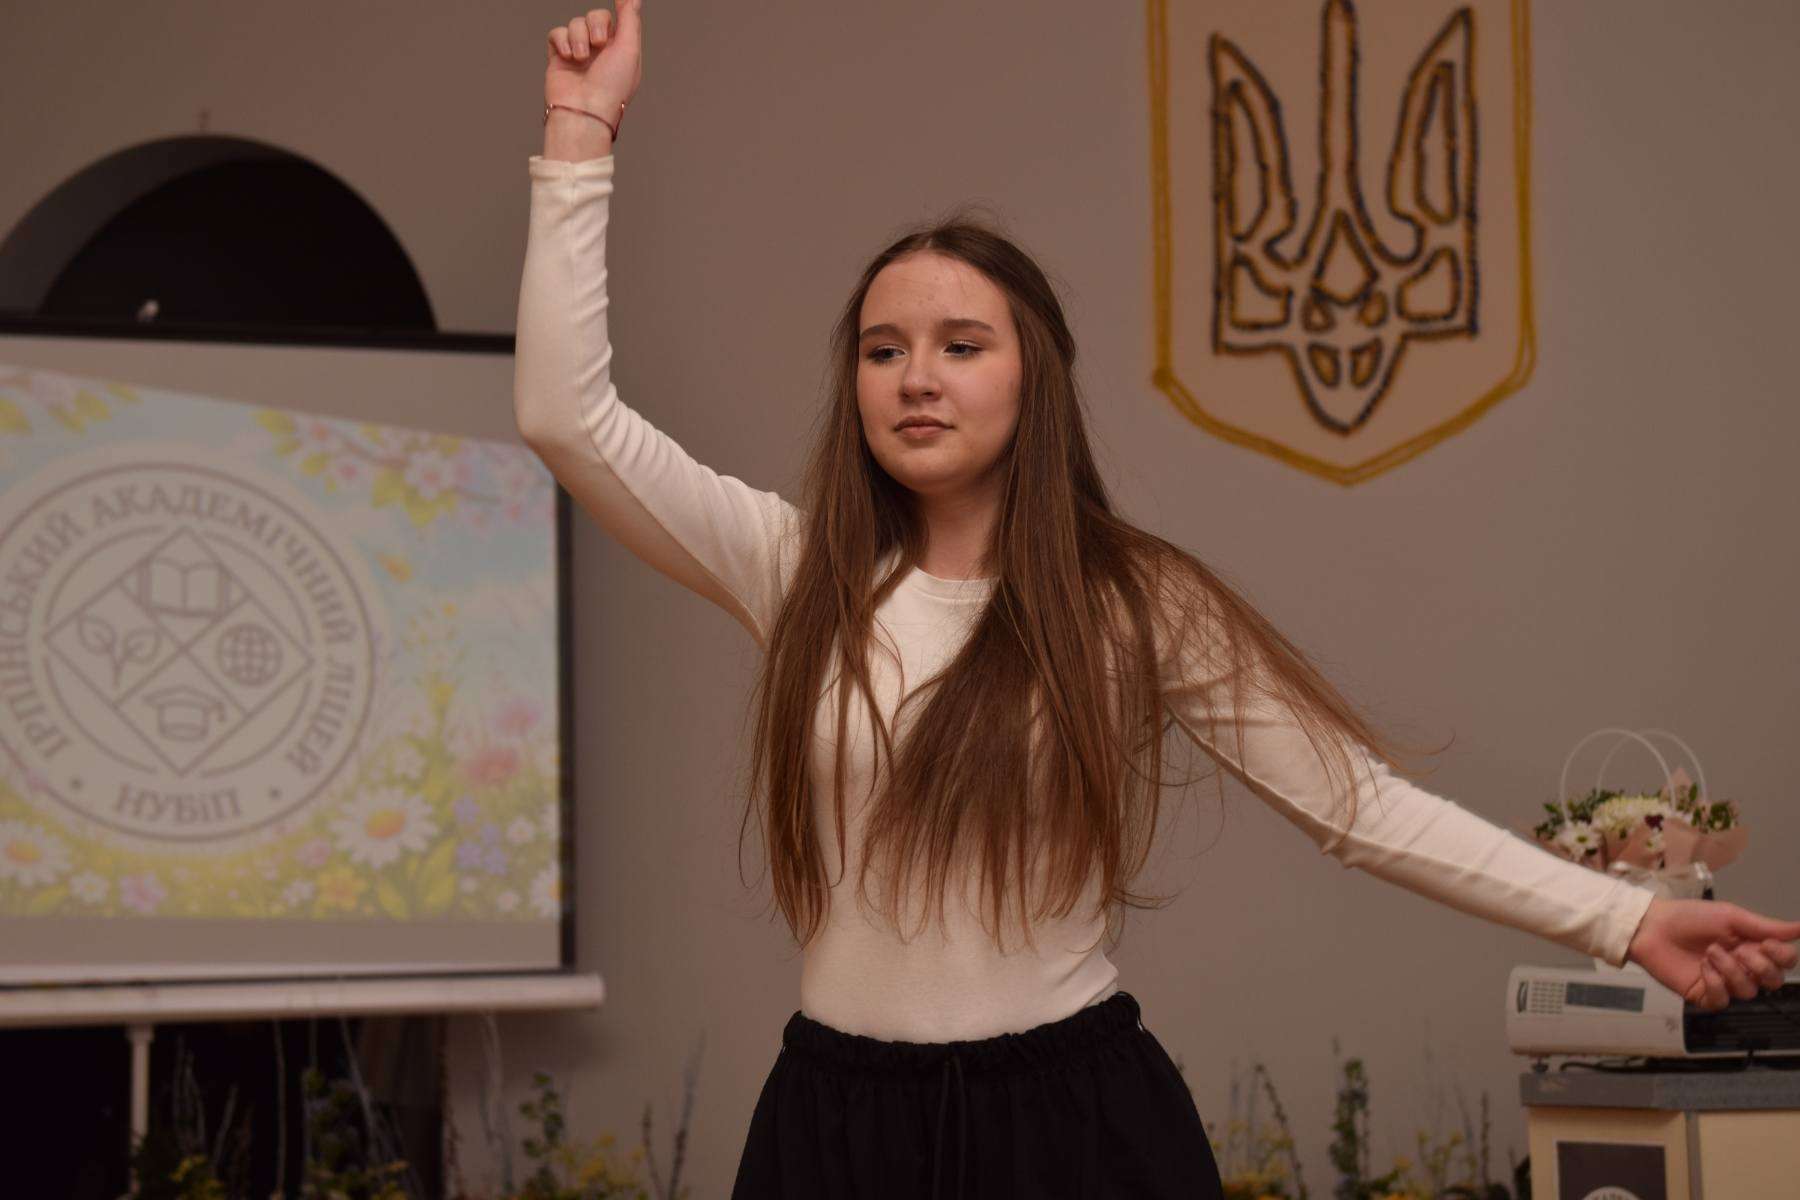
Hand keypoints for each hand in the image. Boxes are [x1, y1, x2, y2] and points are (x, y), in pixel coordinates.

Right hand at [545, 1, 642, 119]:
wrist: (584, 110)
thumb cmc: (612, 87)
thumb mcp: (629, 49)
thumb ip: (630, 19)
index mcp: (621, 49)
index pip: (619, 18)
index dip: (618, 11)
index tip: (618, 2)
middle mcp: (601, 50)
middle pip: (595, 15)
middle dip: (596, 24)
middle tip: (599, 44)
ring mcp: (579, 53)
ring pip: (575, 23)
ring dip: (579, 37)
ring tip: (581, 58)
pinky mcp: (559, 57)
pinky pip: (557, 33)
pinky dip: (562, 41)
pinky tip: (568, 57)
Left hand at [1625, 896, 1799, 1011]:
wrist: (1652, 926)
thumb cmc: (1691, 917)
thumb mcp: (1731, 917)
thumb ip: (1767, 926)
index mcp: (1753, 946)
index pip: (1785, 962)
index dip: (1782, 957)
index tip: (1767, 944)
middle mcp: (1743, 967)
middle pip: (1773, 981)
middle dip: (1759, 966)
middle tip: (1737, 949)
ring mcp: (1724, 983)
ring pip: (1748, 991)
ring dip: (1731, 970)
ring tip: (1710, 952)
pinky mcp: (1704, 995)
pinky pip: (1723, 1001)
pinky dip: (1716, 984)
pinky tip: (1703, 968)